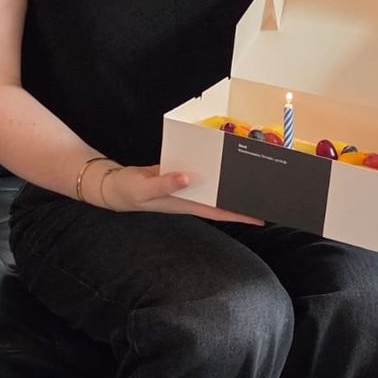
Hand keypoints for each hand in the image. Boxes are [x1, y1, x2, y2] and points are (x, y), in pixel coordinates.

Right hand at [100, 163, 263, 224]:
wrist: (116, 186)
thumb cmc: (130, 191)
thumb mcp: (145, 188)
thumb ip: (165, 183)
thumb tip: (187, 177)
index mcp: (184, 203)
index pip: (218, 212)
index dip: (238, 215)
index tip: (259, 218)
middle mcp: (189, 196)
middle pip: (219, 200)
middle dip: (238, 198)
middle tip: (262, 193)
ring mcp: (184, 186)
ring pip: (211, 185)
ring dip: (225, 181)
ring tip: (247, 175)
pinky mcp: (178, 174)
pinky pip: (199, 171)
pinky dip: (209, 167)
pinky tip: (219, 158)